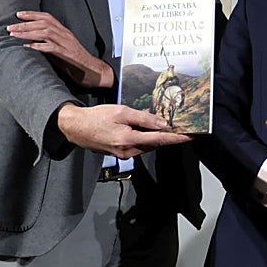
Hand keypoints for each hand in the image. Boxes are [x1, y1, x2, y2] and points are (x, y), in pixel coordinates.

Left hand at [9, 11, 113, 88]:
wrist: (95, 72)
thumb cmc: (78, 63)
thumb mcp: (63, 49)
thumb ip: (51, 44)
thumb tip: (32, 43)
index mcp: (65, 33)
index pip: (48, 18)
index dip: (32, 14)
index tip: (18, 14)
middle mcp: (66, 35)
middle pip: (44, 23)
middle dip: (25, 23)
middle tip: (10, 26)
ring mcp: (67, 44)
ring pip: (45, 32)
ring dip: (28, 32)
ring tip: (13, 34)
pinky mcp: (68, 55)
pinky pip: (51, 47)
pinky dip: (37, 46)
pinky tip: (26, 47)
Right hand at [56, 103, 190, 157]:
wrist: (75, 127)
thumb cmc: (96, 117)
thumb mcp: (121, 111)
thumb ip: (144, 118)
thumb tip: (163, 123)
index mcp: (129, 139)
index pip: (160, 139)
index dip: (177, 138)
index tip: (191, 136)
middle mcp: (128, 151)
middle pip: (155, 144)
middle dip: (170, 137)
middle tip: (183, 128)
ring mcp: (124, 154)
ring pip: (148, 146)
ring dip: (158, 138)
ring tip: (169, 128)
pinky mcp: (120, 154)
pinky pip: (140, 147)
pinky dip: (147, 140)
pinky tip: (149, 131)